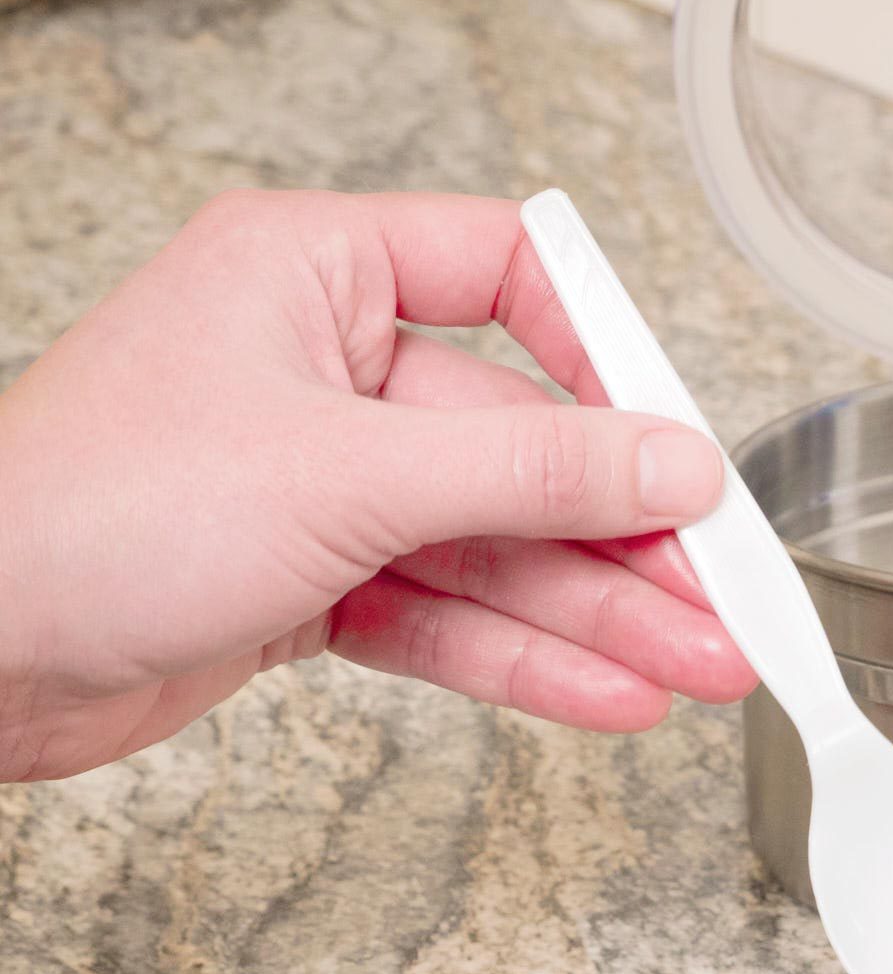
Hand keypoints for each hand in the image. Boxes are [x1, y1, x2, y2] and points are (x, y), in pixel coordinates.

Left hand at [0, 190, 754, 780]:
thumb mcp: (348, 475)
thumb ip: (529, 471)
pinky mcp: (316, 583)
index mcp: (318, 278)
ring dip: (598, 619)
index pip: (509, 278)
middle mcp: (329, 375)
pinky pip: (448, 615)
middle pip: (523, 451)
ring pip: (497, 551)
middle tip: (723, 604)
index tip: (676, 446)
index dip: (607, 360)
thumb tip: (671, 461)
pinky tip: (607, 695)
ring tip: (698, 671)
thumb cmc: (88, 512)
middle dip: (627, 544)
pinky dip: (524, 658)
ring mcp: (325, 487)